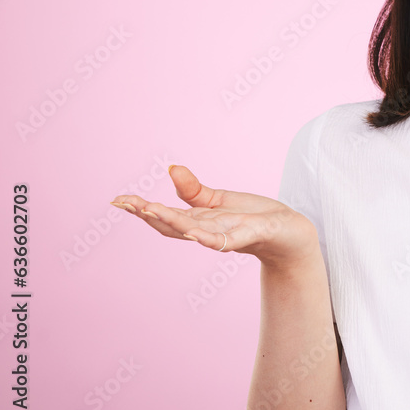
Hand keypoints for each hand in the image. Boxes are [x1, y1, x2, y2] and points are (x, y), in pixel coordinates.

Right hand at [110, 164, 318, 268]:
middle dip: (149, 215)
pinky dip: (210, 238)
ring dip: (173, 223)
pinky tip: (195, 233)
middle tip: (126, 203)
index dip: (141, 209)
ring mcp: (228, 236)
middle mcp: (208, 231)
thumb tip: (171, 169)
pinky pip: (227, 240)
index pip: (164, 216)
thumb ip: (194, 191)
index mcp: (200, 221)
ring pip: (195, 232)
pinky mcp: (250, 236)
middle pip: (173, 226)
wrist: (291, 234)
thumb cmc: (255, 218)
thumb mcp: (220, 200)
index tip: (118, 200)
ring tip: (150, 210)